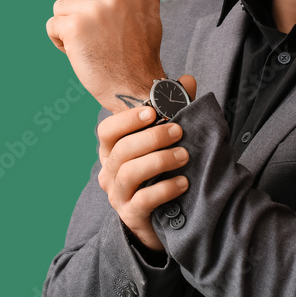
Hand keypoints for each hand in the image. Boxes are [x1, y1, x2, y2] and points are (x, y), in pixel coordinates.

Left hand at [46, 0, 166, 111]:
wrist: (136, 87)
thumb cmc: (141, 49)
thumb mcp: (151, 10)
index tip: (102, 16)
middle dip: (79, 12)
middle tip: (99, 36)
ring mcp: (93, 9)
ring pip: (61, 8)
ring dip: (68, 28)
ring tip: (90, 44)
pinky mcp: (75, 27)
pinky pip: (53, 25)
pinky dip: (59, 41)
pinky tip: (78, 53)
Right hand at [97, 75, 196, 250]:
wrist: (167, 216)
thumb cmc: (164, 171)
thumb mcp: (168, 140)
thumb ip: (176, 109)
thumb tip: (187, 80)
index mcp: (114, 150)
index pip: (107, 130)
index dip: (127, 120)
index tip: (152, 111)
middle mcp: (110, 171)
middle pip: (121, 149)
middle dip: (151, 137)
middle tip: (178, 131)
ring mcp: (117, 195)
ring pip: (129, 173)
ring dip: (159, 160)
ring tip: (184, 156)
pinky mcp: (130, 215)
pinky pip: (142, 200)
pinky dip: (164, 189)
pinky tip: (183, 182)